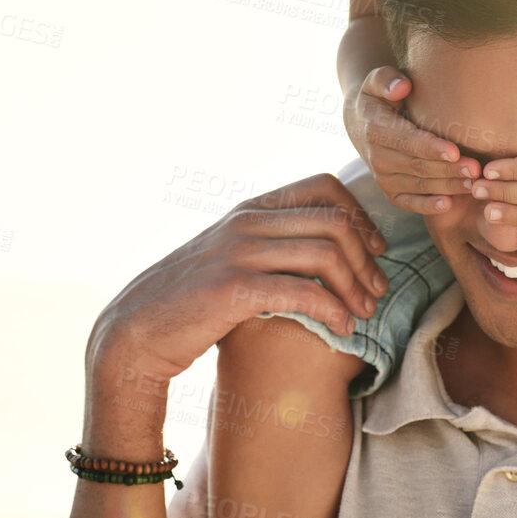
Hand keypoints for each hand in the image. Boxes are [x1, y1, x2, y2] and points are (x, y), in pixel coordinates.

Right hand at [88, 173, 389, 389]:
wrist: (137, 330)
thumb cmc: (192, 301)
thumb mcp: (231, 258)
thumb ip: (270, 245)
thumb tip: (324, 249)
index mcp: (250, 210)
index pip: (323, 187)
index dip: (361, 217)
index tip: (377, 251)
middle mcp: (246, 223)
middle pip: (334, 221)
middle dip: (367, 258)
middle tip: (378, 291)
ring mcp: (238, 252)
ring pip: (325, 253)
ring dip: (355, 286)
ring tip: (364, 313)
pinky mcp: (233, 288)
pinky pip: (302, 291)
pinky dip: (332, 310)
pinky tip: (342, 329)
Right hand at [349, 66, 483, 213]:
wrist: (361, 122)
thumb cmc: (380, 96)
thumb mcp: (377, 80)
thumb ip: (387, 80)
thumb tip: (402, 87)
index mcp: (375, 130)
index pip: (407, 141)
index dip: (431, 148)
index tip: (455, 151)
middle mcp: (377, 158)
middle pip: (418, 166)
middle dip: (448, 170)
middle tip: (476, 169)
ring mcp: (383, 178)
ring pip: (419, 185)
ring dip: (447, 187)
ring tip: (474, 184)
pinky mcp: (390, 192)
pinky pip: (409, 202)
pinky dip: (427, 206)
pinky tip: (448, 204)